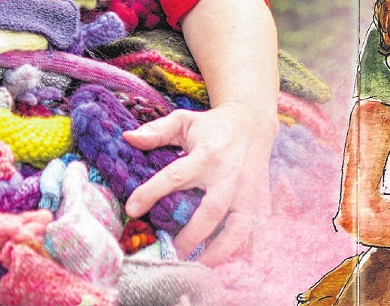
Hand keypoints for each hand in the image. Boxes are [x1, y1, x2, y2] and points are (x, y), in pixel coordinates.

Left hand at [121, 102, 274, 265]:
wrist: (252, 123)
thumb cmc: (211, 126)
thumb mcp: (183, 121)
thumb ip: (156, 131)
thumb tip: (128, 138)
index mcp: (205, 155)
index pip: (175, 176)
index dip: (151, 193)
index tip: (131, 210)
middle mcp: (228, 176)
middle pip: (210, 211)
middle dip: (190, 236)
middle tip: (171, 254)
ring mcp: (248, 192)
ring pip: (237, 229)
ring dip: (218, 252)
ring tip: (198, 267)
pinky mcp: (261, 203)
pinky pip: (255, 234)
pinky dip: (243, 252)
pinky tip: (227, 265)